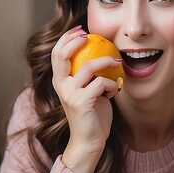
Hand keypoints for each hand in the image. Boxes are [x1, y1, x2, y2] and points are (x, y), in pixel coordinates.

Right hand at [51, 25, 121, 158]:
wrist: (90, 141)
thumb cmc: (92, 116)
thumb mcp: (88, 91)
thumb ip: (88, 76)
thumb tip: (101, 54)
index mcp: (60, 82)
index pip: (56, 53)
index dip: (67, 38)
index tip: (82, 31)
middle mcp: (61, 86)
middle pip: (61, 55)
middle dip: (75, 41)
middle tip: (90, 36)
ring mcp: (70, 94)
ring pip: (88, 67)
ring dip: (106, 62)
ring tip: (117, 63)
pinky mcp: (82, 101)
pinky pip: (101, 83)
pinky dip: (112, 84)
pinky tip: (114, 92)